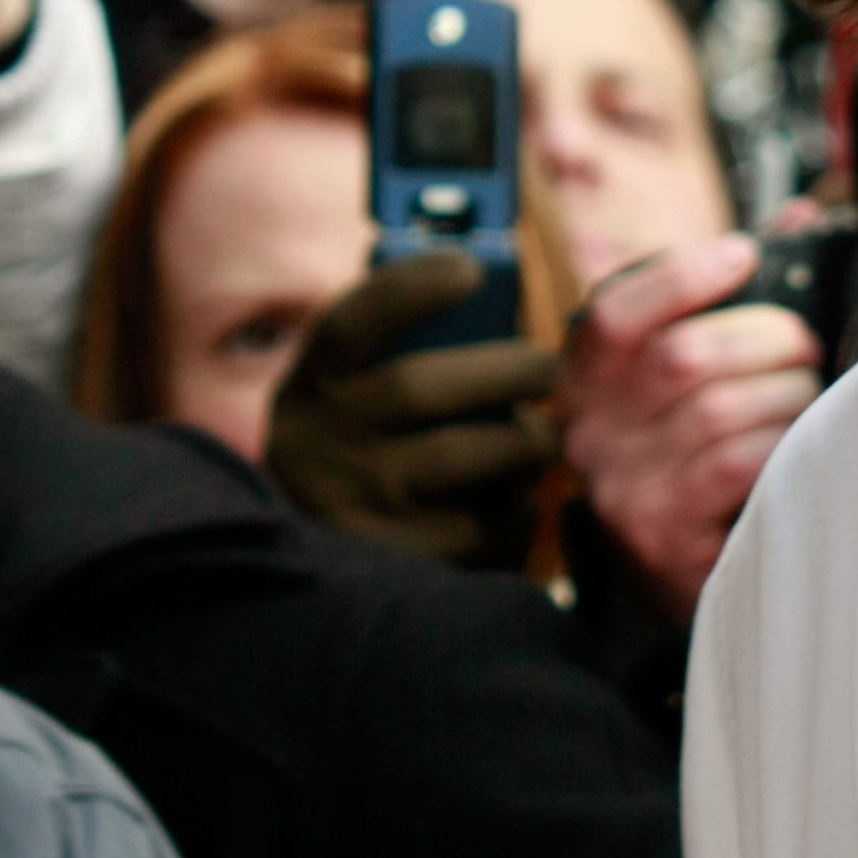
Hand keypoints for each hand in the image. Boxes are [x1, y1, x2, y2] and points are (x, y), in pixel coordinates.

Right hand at [267, 250, 560, 565]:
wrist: (315, 587)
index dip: (409, 288)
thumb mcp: (351, 408)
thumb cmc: (366, 468)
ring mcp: (351, 510)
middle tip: (548, 370)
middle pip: (418, 386)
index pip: (347, 324)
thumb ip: (402, 359)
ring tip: (541, 441)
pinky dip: (521, 510)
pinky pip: (487, 527)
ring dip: (525, 440)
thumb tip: (497, 302)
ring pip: (463, 455)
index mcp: (309, 391)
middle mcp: (316, 446)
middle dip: (506, 369)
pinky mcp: (397, 567)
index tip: (471, 270)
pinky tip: (518, 504)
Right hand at [558, 233, 821, 621]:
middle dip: (769, 339)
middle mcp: (593, 433)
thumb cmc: (697, 451)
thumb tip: (800, 219)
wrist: (676, 571)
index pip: (615, 313)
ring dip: (788, 396)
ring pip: (721, 411)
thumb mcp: (691, 375)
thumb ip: (734, 296)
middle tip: (805, 348)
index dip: (682, 276)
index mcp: (590, 379)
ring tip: (807, 401)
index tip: (743, 255)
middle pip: (686, 356)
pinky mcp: (663, 537)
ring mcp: (624, 489)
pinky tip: (796, 448)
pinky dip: (780, 447)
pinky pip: (736, 467)